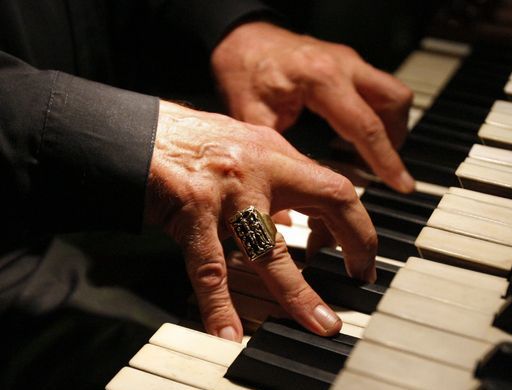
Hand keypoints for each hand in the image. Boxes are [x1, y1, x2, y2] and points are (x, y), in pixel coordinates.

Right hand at [145, 101, 376, 340]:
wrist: (131, 131)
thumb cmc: (185, 141)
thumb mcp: (240, 148)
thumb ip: (271, 178)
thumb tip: (292, 217)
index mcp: (274, 152)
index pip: (333, 186)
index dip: (355, 222)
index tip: (359, 253)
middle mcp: (260, 167)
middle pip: (328, 199)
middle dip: (356, 241)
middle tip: (363, 277)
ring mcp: (228, 191)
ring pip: (272, 248)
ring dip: (298, 292)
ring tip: (318, 323)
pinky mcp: (191, 210)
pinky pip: (210, 266)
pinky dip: (219, 304)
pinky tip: (228, 333)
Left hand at [211, 22, 414, 192]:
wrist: (243, 37)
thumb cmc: (244, 70)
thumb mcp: (252, 115)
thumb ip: (275, 157)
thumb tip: (285, 208)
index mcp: (321, 80)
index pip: (367, 126)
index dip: (387, 160)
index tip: (402, 185)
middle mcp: (343, 65)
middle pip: (395, 102)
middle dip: (396, 138)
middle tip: (384, 167)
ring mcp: (349, 61)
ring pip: (394, 92)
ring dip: (392, 124)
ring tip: (373, 152)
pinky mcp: (348, 62)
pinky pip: (379, 87)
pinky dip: (379, 112)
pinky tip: (359, 132)